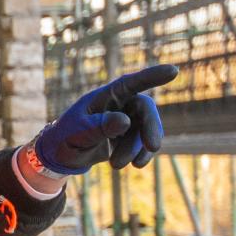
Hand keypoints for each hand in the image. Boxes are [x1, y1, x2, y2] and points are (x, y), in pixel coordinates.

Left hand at [33, 64, 177, 173]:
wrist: (61, 156)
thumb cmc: (65, 138)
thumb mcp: (77, 133)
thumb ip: (100, 126)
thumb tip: (126, 121)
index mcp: (104, 97)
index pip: (130, 83)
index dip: (152, 76)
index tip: (173, 70)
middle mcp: (119, 104)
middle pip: (145, 109)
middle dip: (151, 128)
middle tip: (153, 147)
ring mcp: (127, 120)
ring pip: (145, 130)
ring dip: (136, 149)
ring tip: (115, 165)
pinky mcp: (130, 136)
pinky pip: (145, 143)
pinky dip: (143, 154)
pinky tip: (136, 165)